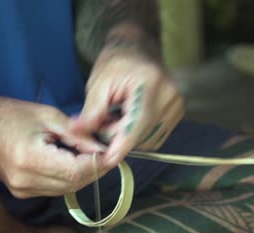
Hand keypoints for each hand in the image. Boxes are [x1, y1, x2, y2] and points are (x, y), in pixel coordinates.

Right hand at [0, 96, 105, 198]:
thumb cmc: (11, 114)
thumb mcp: (49, 117)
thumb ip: (78, 135)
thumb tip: (102, 148)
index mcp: (30, 158)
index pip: (75, 171)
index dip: (96, 164)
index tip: (109, 152)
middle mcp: (25, 180)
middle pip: (73, 184)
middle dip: (94, 170)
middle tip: (106, 155)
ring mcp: (21, 190)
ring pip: (66, 190)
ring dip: (83, 176)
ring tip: (93, 158)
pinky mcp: (21, 192)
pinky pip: (54, 190)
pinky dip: (68, 179)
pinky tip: (74, 164)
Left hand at [71, 46, 183, 167]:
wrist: (137, 49)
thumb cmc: (115, 63)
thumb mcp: (98, 84)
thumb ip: (91, 112)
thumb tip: (77, 133)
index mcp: (150, 85)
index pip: (136, 125)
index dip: (120, 146)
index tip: (106, 161)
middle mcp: (169, 97)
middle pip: (141, 136)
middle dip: (117, 138)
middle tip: (100, 124)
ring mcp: (176, 106)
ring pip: (148, 141)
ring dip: (127, 138)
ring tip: (113, 118)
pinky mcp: (176, 114)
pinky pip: (155, 137)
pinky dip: (137, 135)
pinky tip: (126, 120)